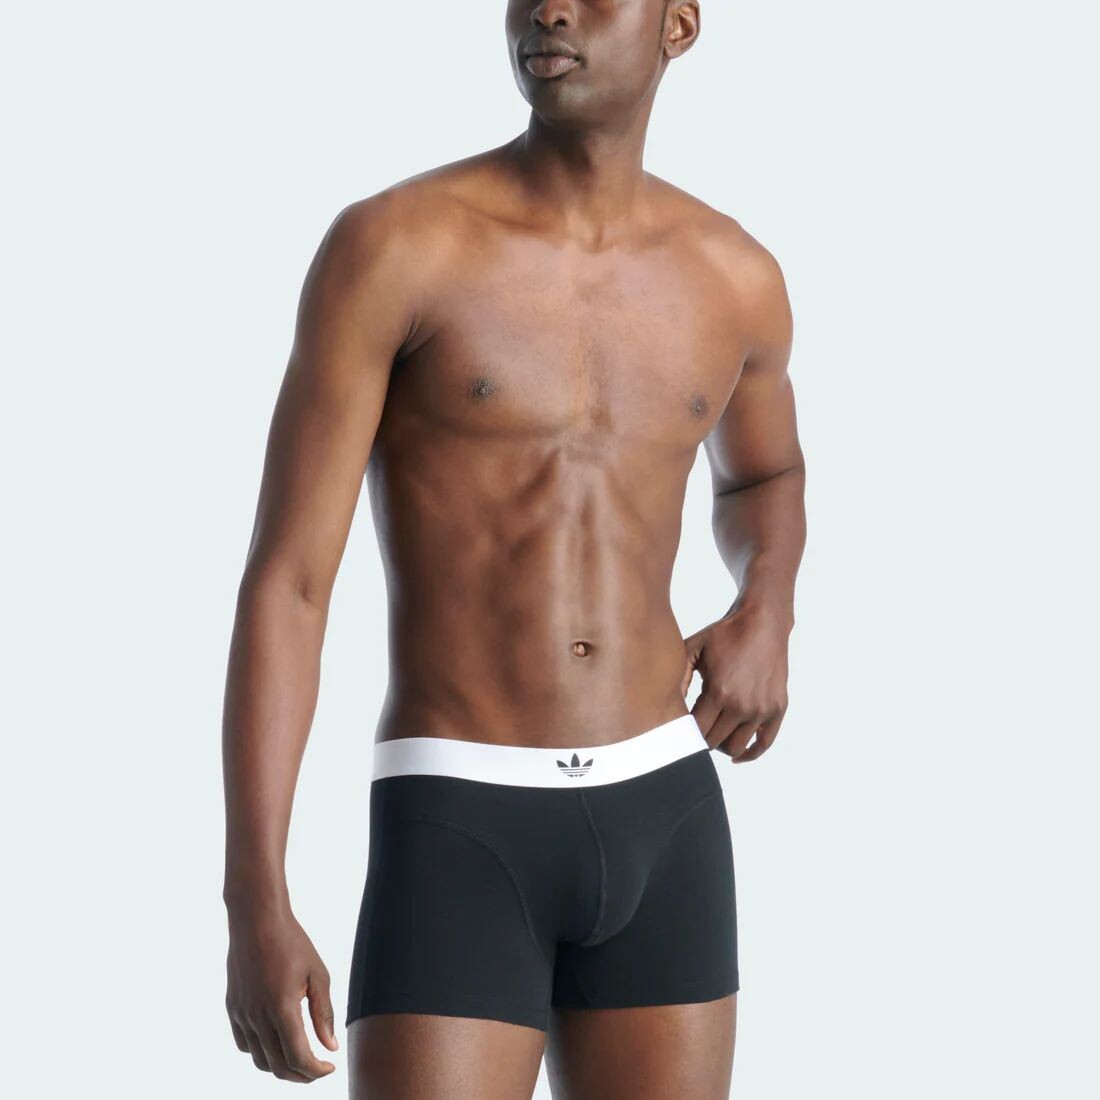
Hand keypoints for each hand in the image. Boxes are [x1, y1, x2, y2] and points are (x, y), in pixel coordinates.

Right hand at [225, 905, 337, 1082]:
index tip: (330, 1067)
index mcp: (282, 1008)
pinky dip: (261, 1053)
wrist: (257, 920)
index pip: (298, 1058)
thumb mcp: (318, 974)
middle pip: (277, 1066)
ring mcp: (241, 1014)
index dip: (315, 1071)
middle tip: (318, 1070)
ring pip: (259, 1059)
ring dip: (280, 1067)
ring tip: (300, 1059)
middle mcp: (257, 1017)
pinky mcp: (232, 1008)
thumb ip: (323, 1014)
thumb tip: (330, 1047)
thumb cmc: (292, 942)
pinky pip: (244, 1044)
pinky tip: (277, 1042)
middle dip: (301, 1075)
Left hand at [681, 602, 791, 761]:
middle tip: (692, 733)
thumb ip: (678, 678)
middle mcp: (742, 705)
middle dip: (700, 741)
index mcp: (718, 692)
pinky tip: (737, 755)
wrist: (762, 622)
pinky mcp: (778, 708)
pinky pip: (764, 743)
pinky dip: (750, 753)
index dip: (684, 733)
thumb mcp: (693, 649)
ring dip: (722, 747)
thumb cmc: (724, 635)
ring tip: (713, 736)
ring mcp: (762, 709)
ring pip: (736, 747)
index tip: (678, 728)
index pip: (696, 731)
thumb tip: (664, 706)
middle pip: (714, 742)